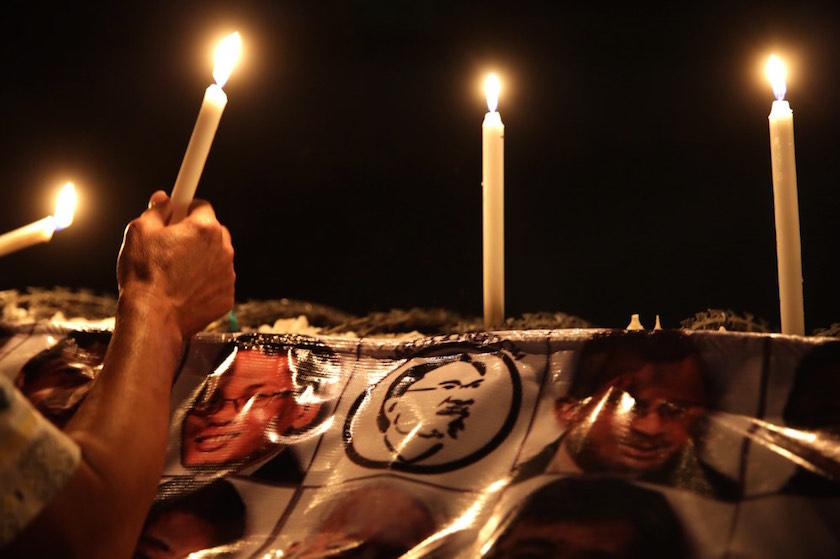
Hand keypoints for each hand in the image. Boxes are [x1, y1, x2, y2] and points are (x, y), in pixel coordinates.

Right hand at [117, 191, 234, 337]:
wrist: (152, 318)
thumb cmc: (144, 275)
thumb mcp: (140, 232)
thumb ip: (156, 211)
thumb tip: (163, 200)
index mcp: (205, 228)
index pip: (201, 206)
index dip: (186, 209)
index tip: (178, 213)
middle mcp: (223, 249)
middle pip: (212, 232)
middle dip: (195, 235)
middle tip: (172, 246)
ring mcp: (228, 275)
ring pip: (216, 259)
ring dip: (201, 260)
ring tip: (175, 273)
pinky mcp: (227, 297)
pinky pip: (217, 283)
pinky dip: (205, 284)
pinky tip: (184, 290)